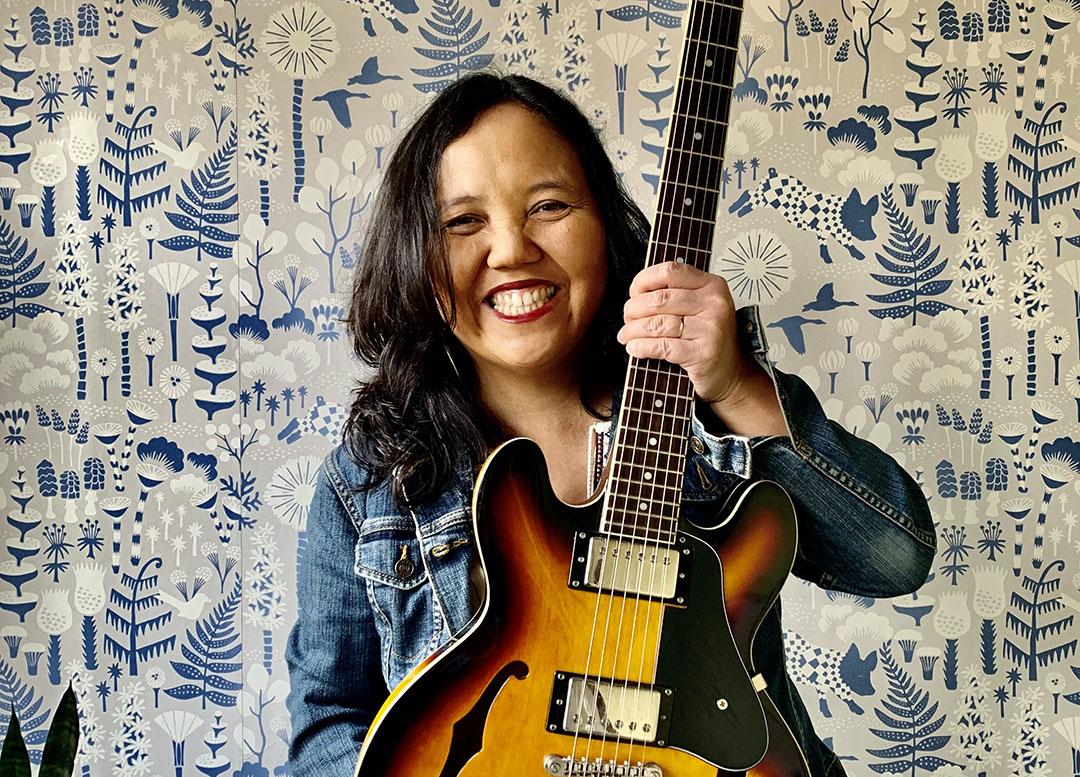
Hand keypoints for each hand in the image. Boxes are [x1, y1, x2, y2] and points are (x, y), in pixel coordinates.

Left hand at [615, 261, 755, 405]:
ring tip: (626, 335)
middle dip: (633, 309)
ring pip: (657, 323)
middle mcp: (714, 303)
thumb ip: (675, 293)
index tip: (634, 293)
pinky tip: (635, 348)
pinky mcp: (703, 353)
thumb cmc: (708, 338)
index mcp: (712, 285)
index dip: (644, 281)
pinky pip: (662, 346)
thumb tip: (635, 292)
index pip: (670, 271)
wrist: (731, 372)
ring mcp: (711, 328)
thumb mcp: (699, 306)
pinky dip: (642, 347)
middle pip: (659, 299)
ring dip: (633, 330)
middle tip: (627, 319)